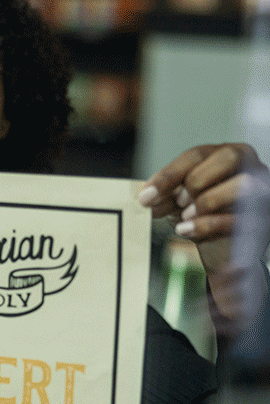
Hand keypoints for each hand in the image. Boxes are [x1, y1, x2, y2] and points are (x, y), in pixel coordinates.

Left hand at [138, 143, 269, 325]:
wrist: (219, 249)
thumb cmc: (201, 215)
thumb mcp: (179, 201)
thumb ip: (164, 195)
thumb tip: (145, 197)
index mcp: (226, 155)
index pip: (198, 154)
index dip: (169, 174)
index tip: (146, 196)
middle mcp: (251, 168)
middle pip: (228, 158)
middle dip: (195, 181)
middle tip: (177, 202)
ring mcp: (262, 193)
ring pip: (242, 185)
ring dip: (206, 201)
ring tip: (185, 216)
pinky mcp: (261, 220)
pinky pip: (239, 217)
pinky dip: (207, 224)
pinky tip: (187, 230)